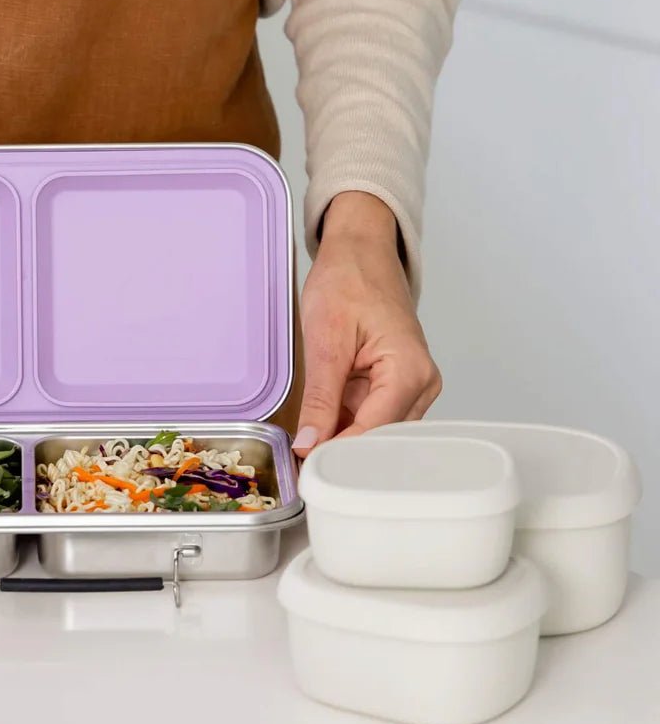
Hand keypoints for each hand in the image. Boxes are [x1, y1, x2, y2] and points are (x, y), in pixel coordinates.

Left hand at [292, 191, 440, 456]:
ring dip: (343, 440)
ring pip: (377, 432)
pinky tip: (321, 431)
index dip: (339, 456)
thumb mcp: (326, 339)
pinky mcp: (398, 385)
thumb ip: (321, 398)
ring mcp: (413, 387)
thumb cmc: (348, 280)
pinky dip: (346, 423)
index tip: (306, 472)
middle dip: (342, 455)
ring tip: (307, 452)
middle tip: (301, 470)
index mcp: (410, 372)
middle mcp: (422, 385)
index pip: (375, 434)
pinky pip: (373, 415)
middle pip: (381, 440)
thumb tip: (309, 444)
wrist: (361, 251)